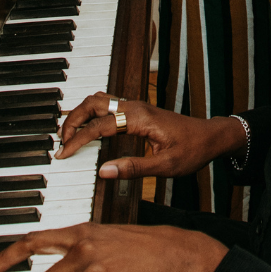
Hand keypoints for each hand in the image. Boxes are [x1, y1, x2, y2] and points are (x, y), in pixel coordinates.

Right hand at [56, 92, 245, 180]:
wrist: (210, 136)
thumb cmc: (192, 150)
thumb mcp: (165, 166)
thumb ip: (134, 168)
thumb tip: (103, 171)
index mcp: (139, 118)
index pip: (99, 126)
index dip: (77, 139)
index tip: (63, 153)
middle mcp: (135, 106)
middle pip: (93, 102)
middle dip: (72, 119)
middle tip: (60, 141)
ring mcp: (135, 105)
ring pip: (99, 99)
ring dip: (80, 113)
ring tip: (68, 135)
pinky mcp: (137, 110)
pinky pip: (108, 104)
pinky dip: (91, 113)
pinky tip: (86, 128)